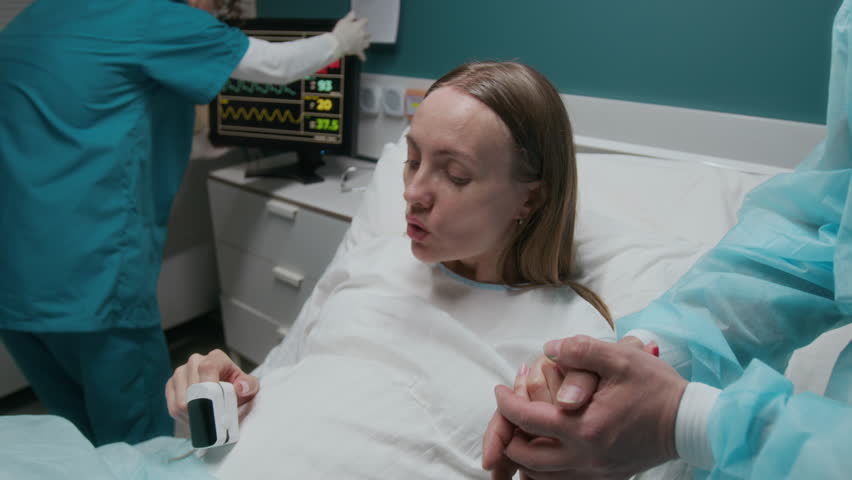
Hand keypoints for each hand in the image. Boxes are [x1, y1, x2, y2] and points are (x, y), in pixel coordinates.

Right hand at [165, 349, 259, 421]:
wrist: (226, 392)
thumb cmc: (237, 388)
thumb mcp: (250, 387)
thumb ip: (249, 386)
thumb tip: (240, 387)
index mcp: (216, 358)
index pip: (207, 368)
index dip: (209, 387)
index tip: (215, 404)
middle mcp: (195, 361)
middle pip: (192, 386)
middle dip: (204, 406)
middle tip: (214, 418)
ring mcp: (180, 372)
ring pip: (181, 399)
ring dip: (193, 414)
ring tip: (207, 418)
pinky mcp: (171, 386)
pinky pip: (172, 406)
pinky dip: (183, 417)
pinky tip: (196, 417)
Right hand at [332, 11, 369, 60]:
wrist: (337, 44)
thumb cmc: (340, 32)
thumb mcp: (343, 21)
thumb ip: (350, 17)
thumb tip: (354, 13)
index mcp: (359, 26)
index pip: (365, 21)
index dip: (362, 21)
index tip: (360, 21)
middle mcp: (362, 34)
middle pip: (368, 33)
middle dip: (365, 33)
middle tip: (361, 33)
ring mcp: (361, 43)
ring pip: (367, 43)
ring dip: (366, 43)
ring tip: (363, 43)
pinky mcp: (358, 51)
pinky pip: (362, 55)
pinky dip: (362, 57)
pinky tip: (363, 58)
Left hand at [492, 335, 686, 478]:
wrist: (689, 422)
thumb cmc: (656, 388)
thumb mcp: (620, 358)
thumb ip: (581, 350)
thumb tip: (549, 350)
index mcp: (585, 428)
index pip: (528, 421)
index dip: (507, 404)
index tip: (500, 389)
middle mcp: (587, 458)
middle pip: (527, 458)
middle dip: (508, 436)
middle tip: (508, 411)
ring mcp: (597, 473)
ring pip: (543, 476)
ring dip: (525, 456)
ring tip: (521, 430)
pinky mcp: (607, 478)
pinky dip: (546, 470)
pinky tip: (546, 448)